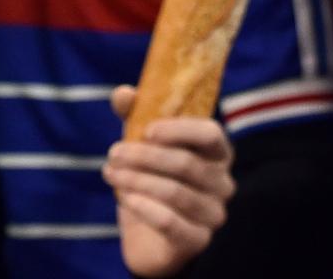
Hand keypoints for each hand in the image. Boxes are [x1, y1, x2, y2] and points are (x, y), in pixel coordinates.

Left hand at [106, 86, 234, 276]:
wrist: (151, 238)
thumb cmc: (154, 181)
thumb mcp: (144, 146)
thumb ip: (136, 116)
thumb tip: (122, 92)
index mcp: (218, 153)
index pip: (211, 134)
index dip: (181, 130)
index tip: (147, 129)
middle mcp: (223, 183)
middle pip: (187, 164)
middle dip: (145, 156)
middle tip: (113, 152)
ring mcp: (213, 214)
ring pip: (175, 193)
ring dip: (137, 180)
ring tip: (109, 173)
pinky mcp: (198, 240)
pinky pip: (171, 223)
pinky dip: (144, 208)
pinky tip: (123, 199)